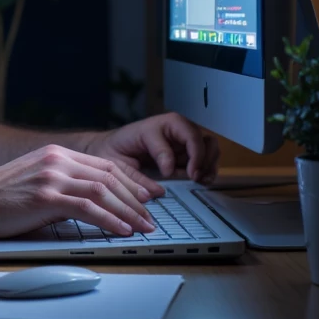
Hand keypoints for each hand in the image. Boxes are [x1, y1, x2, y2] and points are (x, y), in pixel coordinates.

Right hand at [0, 143, 157, 240]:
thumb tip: (87, 203)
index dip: (130, 182)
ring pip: (104, 191)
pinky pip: (88, 207)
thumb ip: (59, 184)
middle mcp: (56, 159)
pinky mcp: (45, 196)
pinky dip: (110, 220)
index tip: (146, 197)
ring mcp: (51, 176)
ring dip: (129, 212)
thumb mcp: (32, 182)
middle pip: (109, 176)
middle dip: (136, 199)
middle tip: (151, 217)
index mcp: (54, 154)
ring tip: (143, 228)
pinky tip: (122, 230)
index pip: (104, 165)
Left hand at [86, 114, 219, 194]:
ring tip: (201, 179)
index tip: (167, 174)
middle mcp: (171, 128)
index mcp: (152, 127)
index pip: (174, 139)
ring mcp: (181, 138)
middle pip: (198, 136)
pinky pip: (206, 154)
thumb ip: (136, 177)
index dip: (173, 158)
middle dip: (200, 157)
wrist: (109, 148)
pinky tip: (202, 179)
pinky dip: (209, 166)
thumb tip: (158, 192)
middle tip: (193, 176)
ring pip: (208, 143)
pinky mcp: (185, 150)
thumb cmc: (112, 152)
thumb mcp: (117, 164)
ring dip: (209, 162)